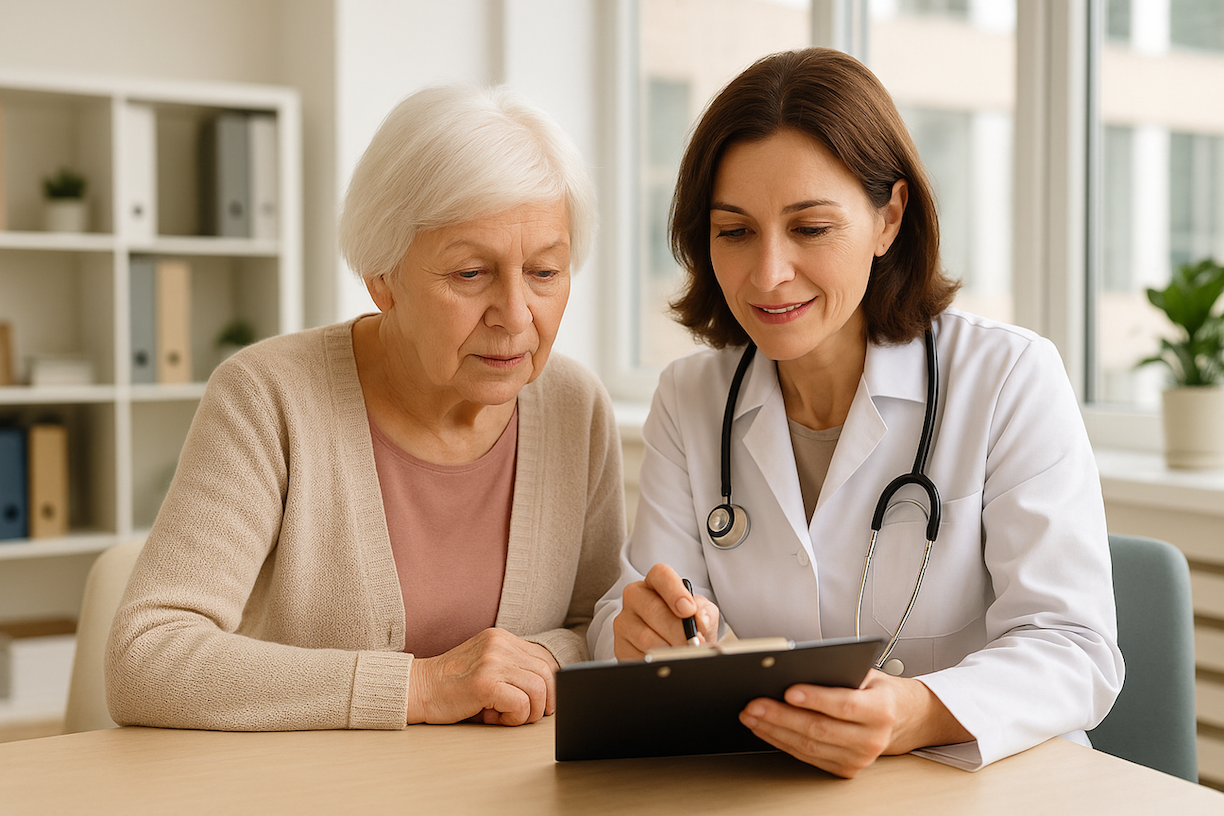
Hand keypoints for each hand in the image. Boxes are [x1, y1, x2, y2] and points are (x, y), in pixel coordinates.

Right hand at [406, 628, 558, 725]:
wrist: (416, 689)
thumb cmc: (452, 686)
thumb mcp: (487, 667)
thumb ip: (513, 670)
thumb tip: (549, 692)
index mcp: (502, 638)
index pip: (545, 659)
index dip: (551, 686)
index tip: (544, 704)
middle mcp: (500, 644)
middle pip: (547, 673)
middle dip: (545, 701)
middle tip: (527, 716)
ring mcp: (492, 661)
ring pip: (539, 689)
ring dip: (529, 712)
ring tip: (505, 716)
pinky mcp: (484, 682)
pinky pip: (522, 704)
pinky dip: (514, 718)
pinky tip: (493, 717)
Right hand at [612, 563, 719, 658]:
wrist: (678, 649)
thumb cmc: (688, 627)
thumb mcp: (701, 614)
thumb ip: (704, 613)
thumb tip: (700, 620)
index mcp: (655, 583)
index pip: (660, 575)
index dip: (674, 591)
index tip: (689, 610)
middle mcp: (635, 597)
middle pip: (652, 609)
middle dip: (677, 630)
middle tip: (692, 643)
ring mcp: (624, 621)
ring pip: (645, 636)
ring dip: (668, 649)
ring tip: (682, 654)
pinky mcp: (620, 645)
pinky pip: (636, 655)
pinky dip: (656, 662)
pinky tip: (666, 661)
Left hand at [737, 670, 971, 777]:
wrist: (902, 718)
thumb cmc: (877, 690)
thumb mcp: (866, 672)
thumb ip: (838, 671)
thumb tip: (795, 667)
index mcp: (881, 710)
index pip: (844, 705)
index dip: (815, 699)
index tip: (788, 690)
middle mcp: (872, 738)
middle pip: (819, 729)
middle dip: (781, 716)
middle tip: (755, 704)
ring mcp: (859, 759)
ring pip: (809, 746)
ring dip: (775, 731)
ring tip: (752, 715)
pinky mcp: (846, 769)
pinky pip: (808, 757)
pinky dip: (782, 742)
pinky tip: (766, 729)